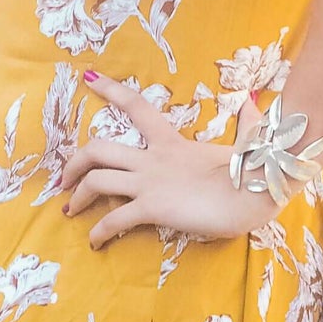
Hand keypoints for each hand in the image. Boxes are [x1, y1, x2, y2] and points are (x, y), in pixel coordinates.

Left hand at [60, 74, 264, 247]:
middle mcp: (154, 159)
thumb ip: (246, 122)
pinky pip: (114, 220)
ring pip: (97, 181)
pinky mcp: (154, 208)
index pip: (137, 107)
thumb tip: (253, 102)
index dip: (111, 90)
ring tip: (70, 210)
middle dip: (74, 162)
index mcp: (172, 141)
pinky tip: (95, 242)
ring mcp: (151, 183)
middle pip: (98, 148)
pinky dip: (99, 232)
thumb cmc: (255, 169)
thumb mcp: (248, 141)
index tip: (89, 79)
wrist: (259, 189)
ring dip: (77, 196)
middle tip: (64, 179)